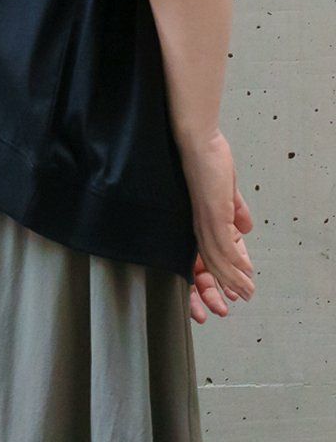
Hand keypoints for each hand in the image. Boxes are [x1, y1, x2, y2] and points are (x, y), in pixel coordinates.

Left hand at [179, 129, 255, 304]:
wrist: (197, 140)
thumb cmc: (207, 158)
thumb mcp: (225, 190)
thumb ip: (234, 209)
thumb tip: (245, 227)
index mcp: (199, 221)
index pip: (210, 254)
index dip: (221, 274)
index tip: (232, 289)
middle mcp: (198, 225)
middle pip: (210, 263)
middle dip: (222, 285)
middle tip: (237, 301)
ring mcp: (204, 221)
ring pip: (217, 260)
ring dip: (232, 279)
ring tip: (245, 294)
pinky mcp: (212, 214)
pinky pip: (223, 246)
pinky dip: (234, 263)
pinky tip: (244, 275)